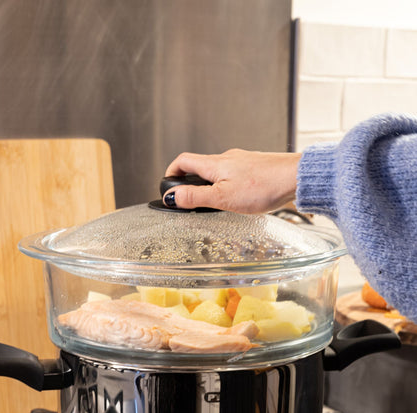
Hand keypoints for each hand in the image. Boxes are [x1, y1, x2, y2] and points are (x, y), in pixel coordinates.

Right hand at [163, 149, 301, 213]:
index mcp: (215, 164)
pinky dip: (227, 186)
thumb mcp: (223, 198)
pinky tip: (237, 199)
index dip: (171, 172)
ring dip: (209, 185)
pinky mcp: (255, 168)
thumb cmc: (264, 187)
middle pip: (200, 166)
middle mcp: (227, 158)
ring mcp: (242, 162)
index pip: (183, 161)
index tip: (167, 185)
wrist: (296, 178)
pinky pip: (234, 175)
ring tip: (213, 204)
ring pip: (218, 171)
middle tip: (188, 200)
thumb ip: (196, 197)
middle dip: (190, 182)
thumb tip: (172, 197)